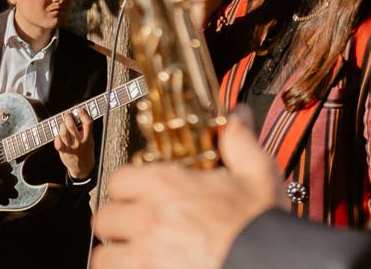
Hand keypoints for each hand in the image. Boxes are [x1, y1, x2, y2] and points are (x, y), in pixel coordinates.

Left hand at [54, 108, 94, 179]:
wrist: (83, 167)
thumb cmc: (85, 151)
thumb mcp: (90, 140)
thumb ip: (85, 130)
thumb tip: (78, 117)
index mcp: (88, 138)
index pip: (87, 123)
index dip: (83, 114)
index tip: (80, 109)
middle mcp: (79, 142)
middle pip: (71, 126)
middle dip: (68, 117)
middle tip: (67, 114)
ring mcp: (71, 147)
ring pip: (63, 133)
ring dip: (62, 126)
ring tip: (63, 124)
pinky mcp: (64, 152)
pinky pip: (58, 143)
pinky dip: (57, 137)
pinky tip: (58, 135)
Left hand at [92, 109, 285, 268]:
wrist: (267, 262)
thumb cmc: (259, 224)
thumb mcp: (256, 173)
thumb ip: (239, 140)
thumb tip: (237, 115)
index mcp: (167, 187)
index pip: (119, 180)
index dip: (128, 187)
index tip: (138, 193)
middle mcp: (149, 219)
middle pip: (105, 218)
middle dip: (118, 221)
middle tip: (135, 225)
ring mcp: (145, 255)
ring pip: (103, 255)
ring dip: (116, 253)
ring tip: (133, 253)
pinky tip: (142, 268)